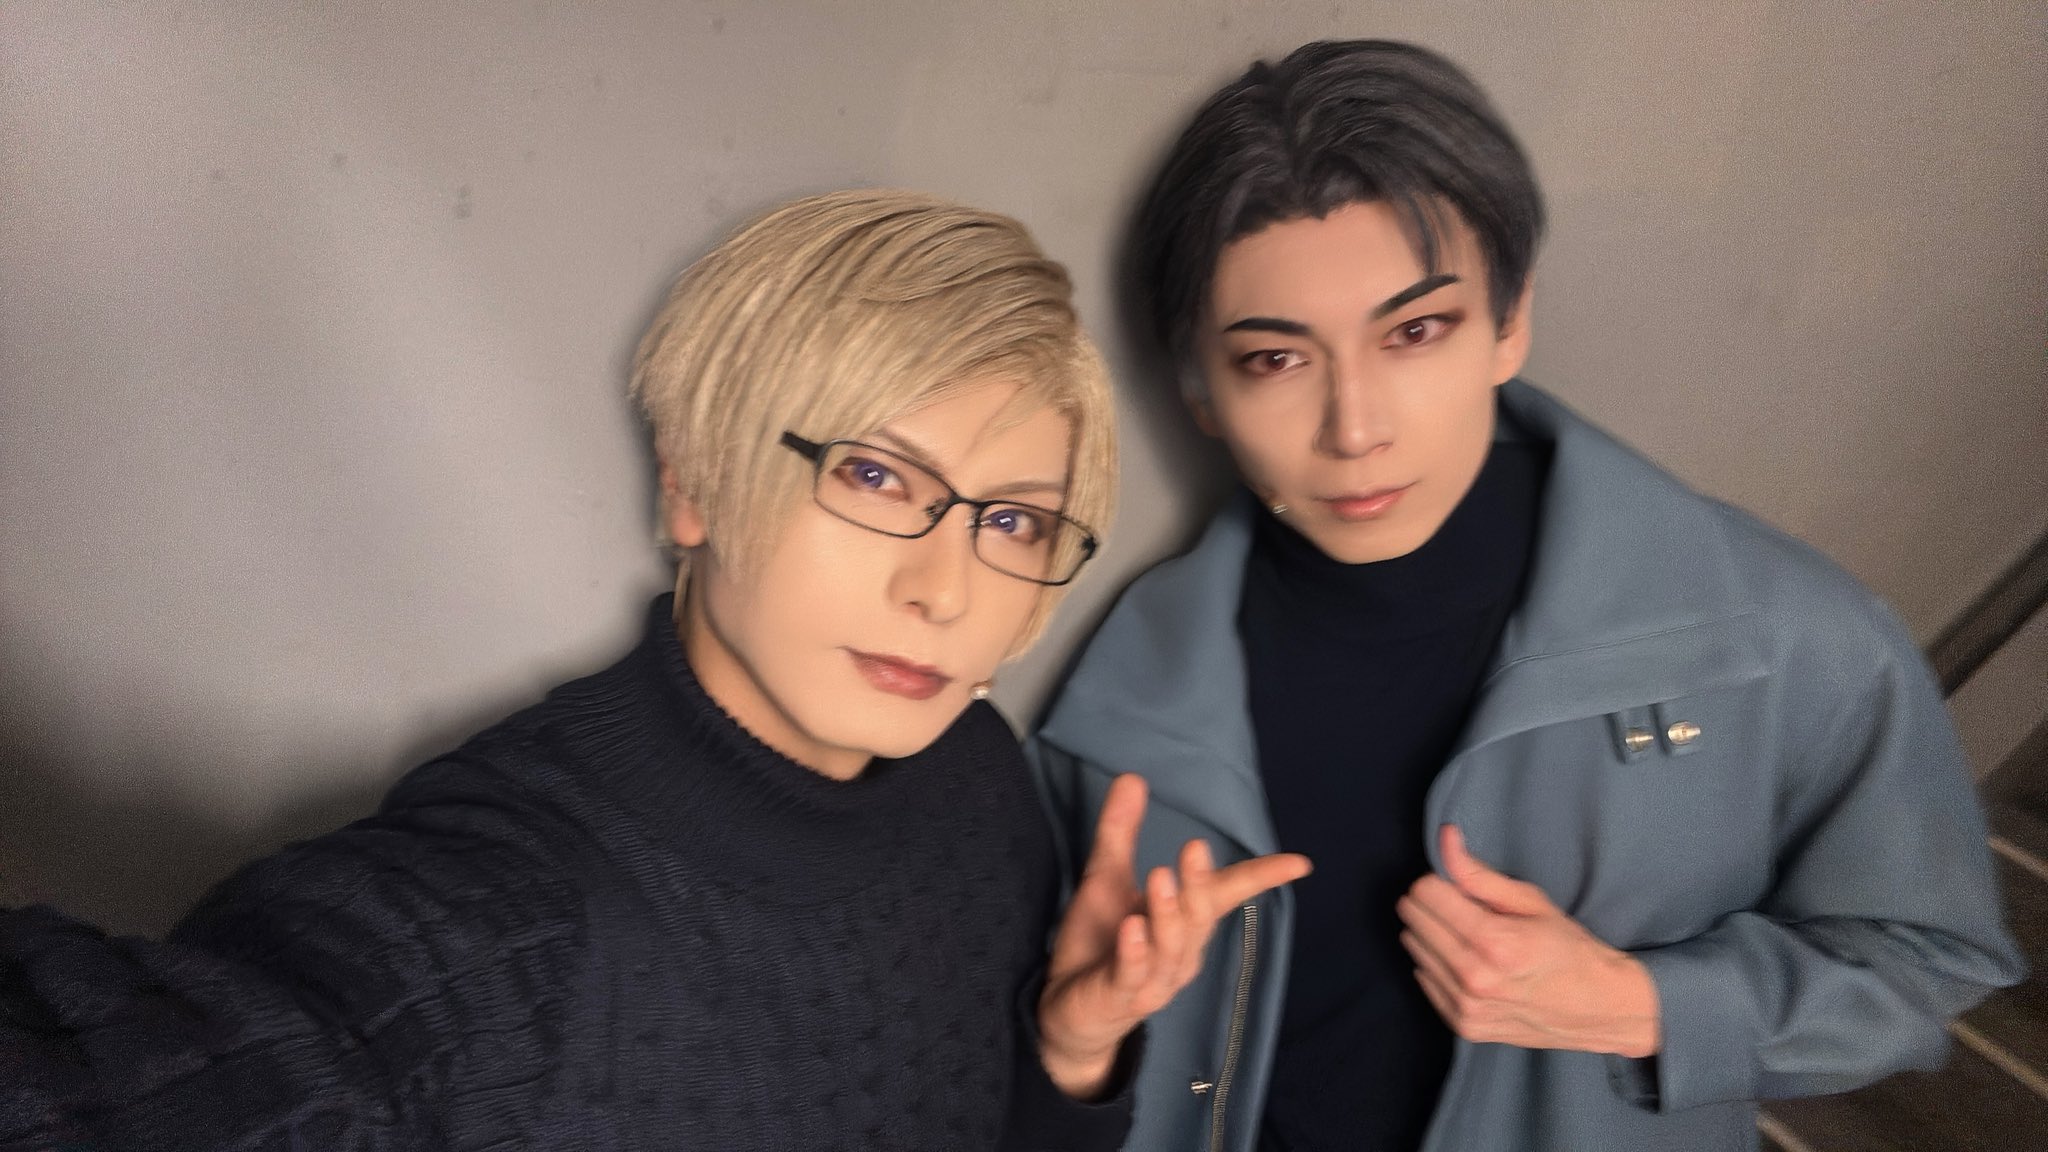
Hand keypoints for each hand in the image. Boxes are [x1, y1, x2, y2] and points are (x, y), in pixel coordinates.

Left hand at [1037, 774, 1311, 1097]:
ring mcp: (1154, 979)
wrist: (1071, 1009)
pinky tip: (1131, 928)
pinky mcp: (1120, 997)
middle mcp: (1181, 951)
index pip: (1229, 895)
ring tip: (1161, 876)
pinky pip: (1133, 975)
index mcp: (1185, 921)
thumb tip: (1133, 777)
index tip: (1299, 863)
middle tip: (1194, 846)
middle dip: (1201, 884)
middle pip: (1201, 917)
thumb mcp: (1106, 879)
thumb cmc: (1099, 942)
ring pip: (1172, 947)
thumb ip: (1121, 832)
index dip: (1262, 878)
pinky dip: (1135, 953)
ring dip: (1169, 913)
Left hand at [1397, 825, 1658, 1057]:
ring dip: (1433, 935)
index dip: (1439, 882)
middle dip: (1432, 906)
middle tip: (1465, 911)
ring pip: (1413, 948)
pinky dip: (1437, 964)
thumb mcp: (1531, 901)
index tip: (1459, 888)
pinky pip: (1423, 978)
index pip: (1425, 893)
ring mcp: (1467, 1006)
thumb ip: (1479, 873)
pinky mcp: (1463, 1025)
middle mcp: (1475, 978)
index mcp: (1495, 942)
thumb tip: (1445, 837)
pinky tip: (1468, 962)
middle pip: (1413, 920)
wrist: (1598, 1009)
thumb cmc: (1568, 949)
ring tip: (1471, 939)